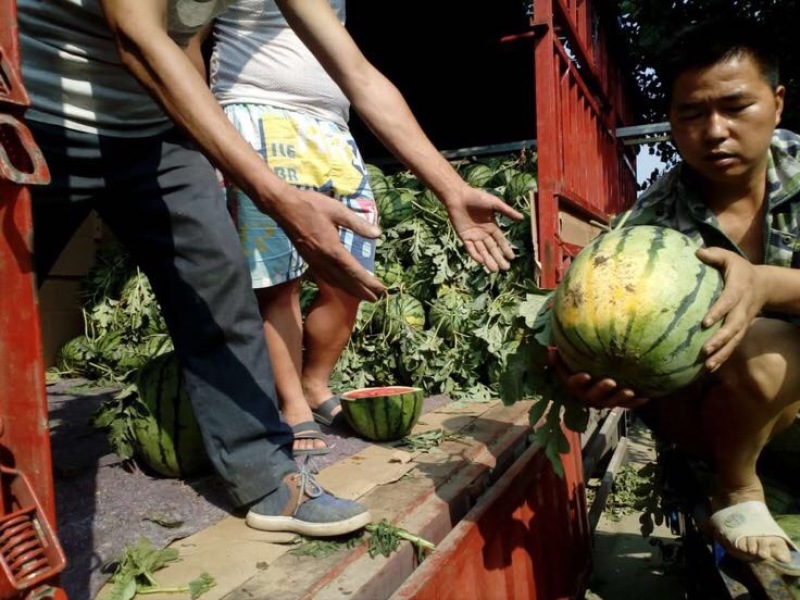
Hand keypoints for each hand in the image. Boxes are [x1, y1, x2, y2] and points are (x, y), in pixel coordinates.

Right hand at [272, 188, 386, 301]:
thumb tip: (377, 235)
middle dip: (362, 291)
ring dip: (350, 291)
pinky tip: (342, 285)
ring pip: (334, 281)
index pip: (354, 270)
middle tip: (378, 299)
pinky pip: (325, 277)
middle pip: (345, 281)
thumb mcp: (338, 210)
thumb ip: (358, 224)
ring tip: (364, 297)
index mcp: (332, 248)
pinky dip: (337, 284)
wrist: (283, 206)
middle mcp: (322, 259)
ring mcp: (313, 261)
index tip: (381, 290)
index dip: (368, 282)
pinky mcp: (308, 259)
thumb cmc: (311, 205)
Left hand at [444, 186, 523, 270]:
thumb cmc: (477, 197)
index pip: (500, 240)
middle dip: (498, 258)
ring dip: (488, 260)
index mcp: (491, 226)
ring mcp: (473, 236)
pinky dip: (475, 254)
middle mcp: (483, 233)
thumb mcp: (495, 204)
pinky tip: (481, 261)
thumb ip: (507, 212)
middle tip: (505, 268)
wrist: (458, 196)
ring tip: (494, 269)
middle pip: (492, 248)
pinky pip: (470, 248)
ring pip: (482, 250)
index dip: (506, 249)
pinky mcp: (464, 237)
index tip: (512, 257)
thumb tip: (522, 217)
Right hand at [549, 349, 648, 409]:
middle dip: (601, 390)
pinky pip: (626, 406)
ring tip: (629, 391)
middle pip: (592, 396)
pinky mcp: (617, 402)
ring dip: (619, 399)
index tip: (585, 375)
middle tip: (610, 382)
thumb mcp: (566, 360)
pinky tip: (646, 397)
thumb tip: (549, 349)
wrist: (595, 376)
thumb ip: (558, 356)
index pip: (572, 384)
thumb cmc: (577, 364)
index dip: (578, 381)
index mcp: (574, 385)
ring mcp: (602, 401)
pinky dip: (635, 403)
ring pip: (610, 403)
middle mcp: (586, 395)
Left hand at [696, 247, 765, 370]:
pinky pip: (733, 345)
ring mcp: (743, 321)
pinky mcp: (741, 330)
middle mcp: (742, 308)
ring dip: (722, 354)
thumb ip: (714, 255)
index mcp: (738, 290)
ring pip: (734, 341)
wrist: (764, 285)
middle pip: (734, 327)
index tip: (705, 322)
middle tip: (705, 350)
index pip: (728, 302)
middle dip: (720, 340)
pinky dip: (723, 357)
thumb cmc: (740, 270)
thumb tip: (697, 252)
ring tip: (708, 366)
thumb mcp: (730, 258)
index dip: (718, 312)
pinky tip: (710, 369)